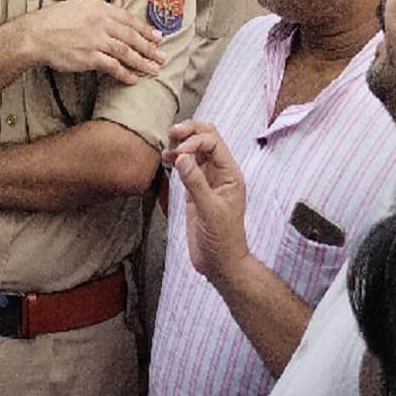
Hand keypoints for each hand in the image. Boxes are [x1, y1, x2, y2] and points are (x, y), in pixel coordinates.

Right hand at [17, 0, 165, 84]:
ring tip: (154, 70)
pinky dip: (124, 74)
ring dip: (142, 62)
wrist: (36, 34)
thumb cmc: (54, 19)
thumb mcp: (80, 4)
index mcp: (100, 8)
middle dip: (149, 48)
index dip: (146, 29)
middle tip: (162, 56)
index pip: (129, 19)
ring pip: (126, 52)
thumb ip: (103, 5)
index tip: (158, 37)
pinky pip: (112, 67)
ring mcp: (96, 40)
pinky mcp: (89, 57)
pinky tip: (133, 79)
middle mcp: (101, 23)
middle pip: (132, 36)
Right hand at [167, 120, 249, 285]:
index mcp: (230, 174)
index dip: (195, 141)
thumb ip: (195, 182)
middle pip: (207, 139)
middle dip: (191, 131)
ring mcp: (207, 181)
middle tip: (172, 132)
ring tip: (166, 145)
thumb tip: (181, 157)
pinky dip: (176, 160)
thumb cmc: (223, 240)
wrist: (220, 263)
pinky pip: (186, 167)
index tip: (179, 153)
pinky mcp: (195, 191)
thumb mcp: (210, 210)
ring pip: (195, 151)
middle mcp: (220, 174)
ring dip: (182, 144)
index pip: (214, 142)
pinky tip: (165, 159)